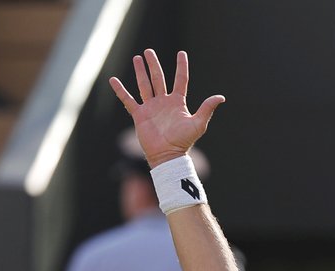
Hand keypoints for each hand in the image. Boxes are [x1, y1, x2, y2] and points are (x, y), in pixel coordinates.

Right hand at [109, 49, 224, 167]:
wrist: (167, 155)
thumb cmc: (184, 141)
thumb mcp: (198, 124)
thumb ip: (207, 109)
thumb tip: (221, 97)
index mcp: (178, 102)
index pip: (180, 80)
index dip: (181, 66)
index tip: (181, 53)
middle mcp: (164, 102)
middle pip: (158, 78)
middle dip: (153, 64)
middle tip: (149, 51)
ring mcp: (151, 107)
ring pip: (144, 85)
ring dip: (140, 72)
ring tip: (136, 58)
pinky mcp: (139, 115)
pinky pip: (128, 100)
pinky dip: (120, 90)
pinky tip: (113, 80)